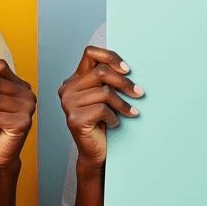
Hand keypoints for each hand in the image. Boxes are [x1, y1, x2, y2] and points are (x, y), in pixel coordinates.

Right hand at [58, 46, 142, 166]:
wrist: (94, 152)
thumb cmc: (102, 123)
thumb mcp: (104, 97)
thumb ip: (106, 80)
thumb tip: (126, 68)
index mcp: (74, 80)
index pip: (90, 53)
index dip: (111, 57)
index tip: (127, 70)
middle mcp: (67, 89)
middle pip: (101, 72)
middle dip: (124, 83)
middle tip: (139, 93)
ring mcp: (68, 104)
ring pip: (105, 93)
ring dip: (122, 104)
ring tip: (129, 112)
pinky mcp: (74, 119)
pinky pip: (103, 110)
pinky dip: (114, 118)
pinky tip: (113, 124)